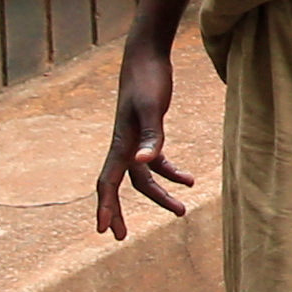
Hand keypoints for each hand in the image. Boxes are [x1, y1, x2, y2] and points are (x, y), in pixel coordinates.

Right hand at [92, 33, 189, 236]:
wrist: (148, 55)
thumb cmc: (148, 79)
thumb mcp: (153, 108)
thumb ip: (152, 136)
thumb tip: (145, 164)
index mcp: (121, 144)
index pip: (108, 183)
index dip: (105, 207)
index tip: (102, 230)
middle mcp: (124, 145)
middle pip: (119, 186)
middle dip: (118, 211)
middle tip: (121, 236)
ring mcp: (135, 139)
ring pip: (142, 177)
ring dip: (158, 195)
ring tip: (180, 211)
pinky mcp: (149, 131)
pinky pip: (156, 161)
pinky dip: (170, 172)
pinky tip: (189, 181)